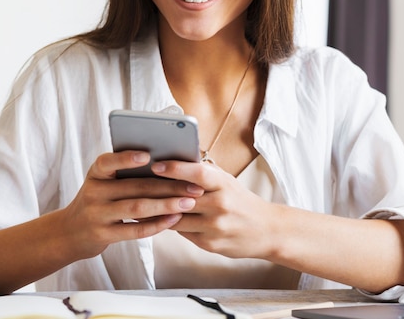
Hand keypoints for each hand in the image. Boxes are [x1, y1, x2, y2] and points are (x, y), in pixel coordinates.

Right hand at [61, 151, 204, 259]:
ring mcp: (97, 215)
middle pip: (135, 186)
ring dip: (167, 204)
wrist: (71, 232)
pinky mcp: (103, 235)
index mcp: (96, 173)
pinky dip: (157, 224)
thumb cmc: (99, 201)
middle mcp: (93, 192)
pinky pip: (135, 230)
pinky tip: (175, 219)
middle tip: (193, 185)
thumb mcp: (104, 183)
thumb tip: (167, 165)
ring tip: (189, 202)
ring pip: (137, 208)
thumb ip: (126, 174)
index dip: (127, 158)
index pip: (108, 162)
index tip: (149, 155)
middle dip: (168, 185)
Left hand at [151, 160, 277, 259]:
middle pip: (181, 197)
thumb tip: (175, 160)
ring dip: (159, 211)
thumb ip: (204, 173)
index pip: (197, 173)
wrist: (267, 231)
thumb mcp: (227, 182)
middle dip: (157, 191)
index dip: (175, 168)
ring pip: (176, 218)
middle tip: (136, 184)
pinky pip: (182, 232)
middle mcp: (220, 205)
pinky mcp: (210, 244)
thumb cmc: (241, 201)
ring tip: (141, 202)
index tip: (155, 165)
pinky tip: (159, 218)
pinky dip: (170, 224)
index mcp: (224, 185)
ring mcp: (215, 227)